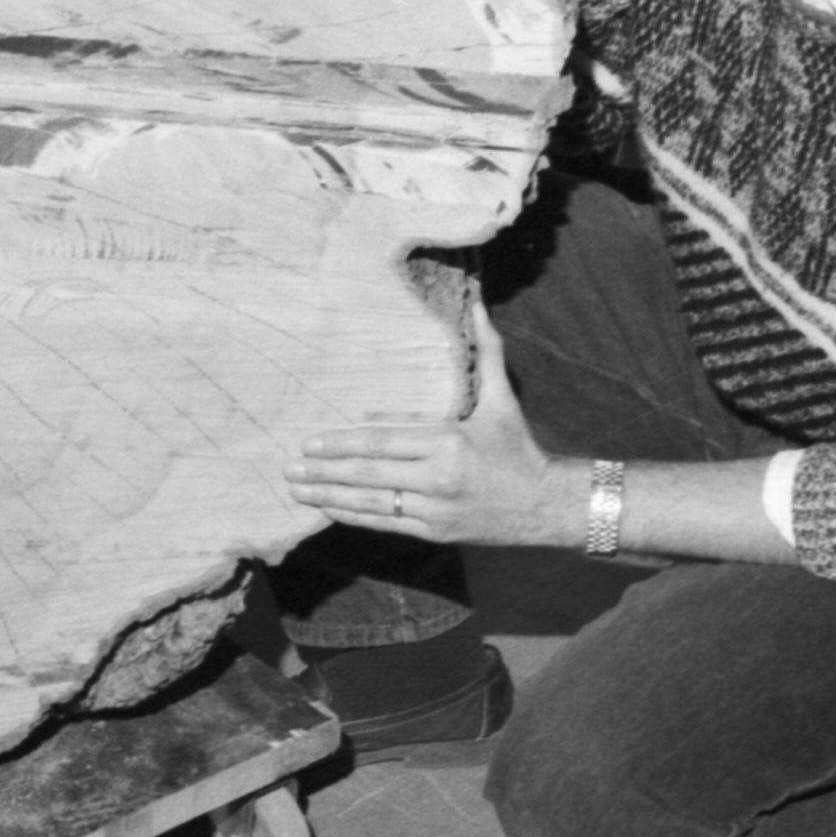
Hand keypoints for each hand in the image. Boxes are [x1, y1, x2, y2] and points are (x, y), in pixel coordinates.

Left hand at [291, 299, 577, 548]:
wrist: (546, 506)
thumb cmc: (519, 448)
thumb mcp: (503, 399)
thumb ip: (485, 352)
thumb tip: (475, 304)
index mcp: (449, 443)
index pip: (384, 442)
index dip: (344, 444)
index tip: (310, 443)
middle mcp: (438, 479)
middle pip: (370, 474)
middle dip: (325, 472)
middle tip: (289, 468)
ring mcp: (435, 510)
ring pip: (373, 503)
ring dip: (330, 497)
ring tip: (297, 491)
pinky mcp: (435, 532)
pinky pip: (387, 523)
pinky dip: (355, 517)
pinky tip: (328, 510)